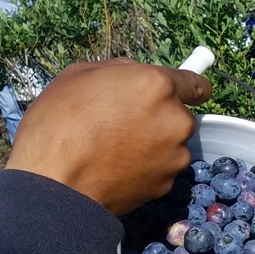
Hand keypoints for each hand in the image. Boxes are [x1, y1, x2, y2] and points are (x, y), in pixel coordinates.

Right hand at [6, 59, 212, 216]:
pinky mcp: (168, 182)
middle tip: (125, 122)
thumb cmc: (60, 122)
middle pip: (179, 115)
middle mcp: (176, 120)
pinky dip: (147, 166)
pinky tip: (119, 166)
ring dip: (154, 143)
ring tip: (116, 147)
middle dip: (160, 117)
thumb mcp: (80, 76)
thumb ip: (120, 71)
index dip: (191, 88)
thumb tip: (135, 74)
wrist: (57, 181)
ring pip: (172, 143)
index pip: (197, 84)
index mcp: (157, 85)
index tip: (189, 93)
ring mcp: (176, 154)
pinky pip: (162, 167)